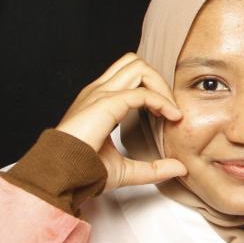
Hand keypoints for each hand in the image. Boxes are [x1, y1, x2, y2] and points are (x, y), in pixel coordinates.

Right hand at [56, 53, 186, 190]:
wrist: (62, 178)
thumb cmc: (85, 173)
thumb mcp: (126, 170)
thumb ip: (154, 168)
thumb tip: (181, 169)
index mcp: (98, 100)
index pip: (129, 75)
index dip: (153, 88)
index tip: (167, 114)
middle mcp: (98, 91)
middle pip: (135, 64)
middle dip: (158, 81)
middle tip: (170, 110)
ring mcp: (99, 94)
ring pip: (138, 67)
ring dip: (160, 86)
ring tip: (171, 111)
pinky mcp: (105, 103)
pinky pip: (142, 93)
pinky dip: (162, 101)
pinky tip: (171, 117)